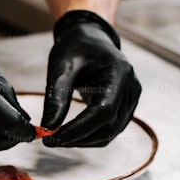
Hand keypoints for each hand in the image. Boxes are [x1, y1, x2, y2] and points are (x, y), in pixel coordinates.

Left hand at [41, 10, 140, 147]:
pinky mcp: (125, 107)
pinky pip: (110, 129)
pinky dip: (90, 135)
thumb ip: (56, 97)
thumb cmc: (77, 47)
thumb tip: (48, 128)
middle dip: (79, 137)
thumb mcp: (62, 66)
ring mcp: (131, 99)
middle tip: (51, 140)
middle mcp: (131, 89)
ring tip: (58, 137)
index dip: (79, 128)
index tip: (54, 137)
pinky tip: (71, 133)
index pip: (104, 111)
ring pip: (110, 132)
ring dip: (84, 140)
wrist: (90, 38)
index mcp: (120, 73)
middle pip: (109, 126)